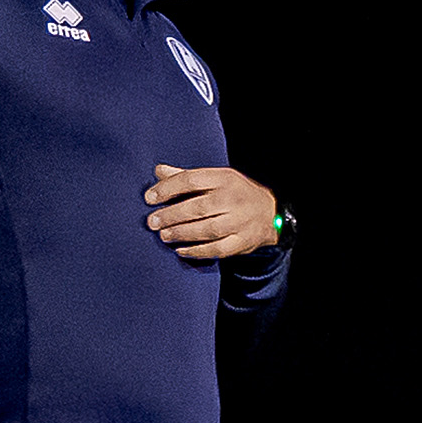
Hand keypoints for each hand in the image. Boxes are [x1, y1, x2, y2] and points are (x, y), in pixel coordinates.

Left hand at [145, 163, 281, 259]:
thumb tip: (159, 171)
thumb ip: (187, 176)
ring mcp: (240, 222)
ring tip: (164, 235)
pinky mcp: (243, 241)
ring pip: (207, 229)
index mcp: (224, 179)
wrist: (272, 213)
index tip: (149, 198)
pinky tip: (181, 250)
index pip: (191, 180)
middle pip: (198, 207)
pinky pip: (218, 249)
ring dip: (182, 234)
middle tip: (153, 222)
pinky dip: (197, 251)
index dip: (167, 189)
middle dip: (171, 215)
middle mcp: (233, 199)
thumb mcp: (217, 177)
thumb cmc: (237, 193)